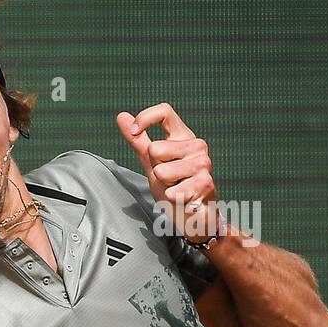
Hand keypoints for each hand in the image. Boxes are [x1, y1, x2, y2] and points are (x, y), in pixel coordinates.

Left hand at [117, 103, 223, 241]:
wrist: (193, 214)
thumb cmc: (174, 185)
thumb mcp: (151, 162)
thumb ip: (138, 140)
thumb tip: (122, 116)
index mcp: (183, 137)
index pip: (165, 112)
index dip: (145, 118)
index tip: (134, 132)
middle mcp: (197, 146)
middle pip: (156, 148)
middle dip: (154, 168)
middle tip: (167, 179)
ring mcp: (203, 164)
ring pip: (162, 171)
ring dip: (164, 185)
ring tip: (176, 187)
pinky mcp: (205, 184)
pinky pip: (172, 190)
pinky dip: (171, 198)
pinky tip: (182, 198)